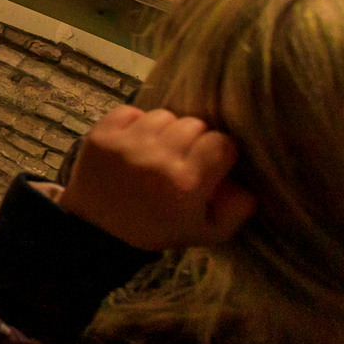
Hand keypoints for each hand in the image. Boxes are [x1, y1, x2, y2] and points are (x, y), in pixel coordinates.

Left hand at [55, 106, 256, 251]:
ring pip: (164, 115)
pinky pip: (130, 111)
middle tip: (181, 159)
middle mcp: (157, 160)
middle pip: (194, 125)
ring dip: (165, 131)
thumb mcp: (206, 232)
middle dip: (193, 141)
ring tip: (157, 151)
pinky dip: (135, 123)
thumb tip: (245, 181)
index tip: (208, 165)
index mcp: (186, 184)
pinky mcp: (101, 136)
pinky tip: (134, 143)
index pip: (221, 143)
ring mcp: (126, 145)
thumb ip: (236, 209)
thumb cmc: (157, 229)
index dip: (219, 153)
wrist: (98, 232)